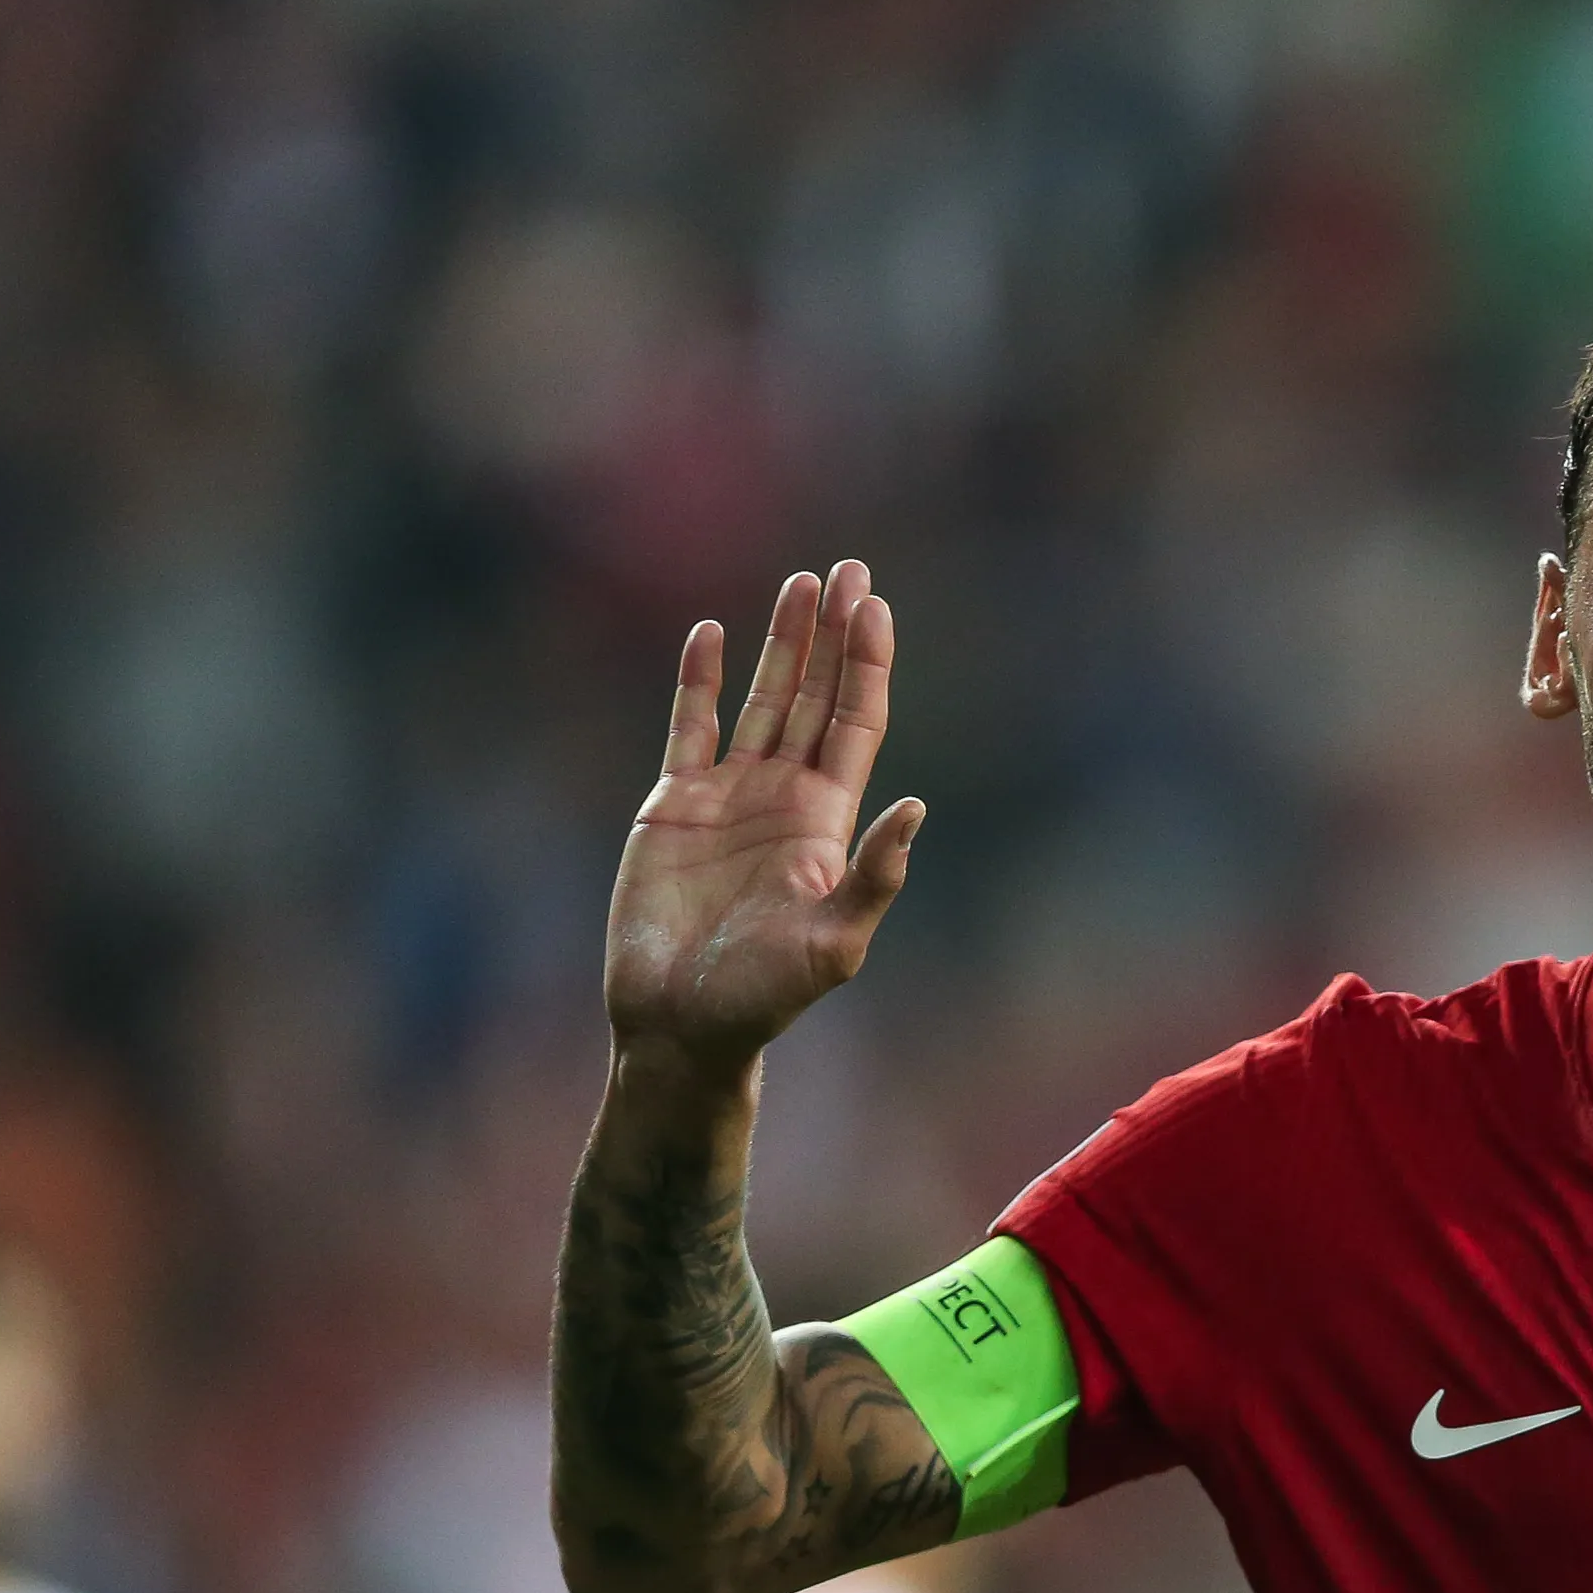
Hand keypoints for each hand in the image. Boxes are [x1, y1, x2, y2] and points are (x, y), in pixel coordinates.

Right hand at [604, 563, 920, 1070]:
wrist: (680, 1024)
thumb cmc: (763, 997)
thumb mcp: (834, 945)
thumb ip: (875, 878)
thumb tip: (917, 808)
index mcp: (828, 821)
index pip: (857, 722)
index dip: (867, 664)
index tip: (875, 606)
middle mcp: (785, 797)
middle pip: (818, 696)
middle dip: (835, 634)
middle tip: (849, 568)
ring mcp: (730, 796)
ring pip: (764, 699)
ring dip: (783, 642)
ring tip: (801, 581)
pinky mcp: (675, 805)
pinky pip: (690, 727)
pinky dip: (699, 681)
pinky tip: (711, 635)